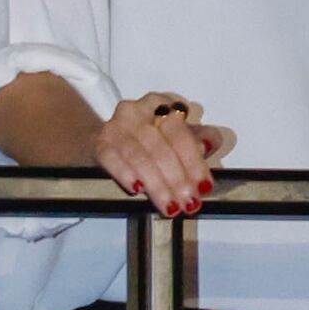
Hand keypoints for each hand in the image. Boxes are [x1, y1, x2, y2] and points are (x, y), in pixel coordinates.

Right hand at [91, 93, 233, 213]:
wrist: (105, 140)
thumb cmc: (148, 138)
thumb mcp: (176, 134)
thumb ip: (198, 137)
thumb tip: (210, 143)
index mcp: (162, 104)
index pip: (182, 134)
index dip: (195, 163)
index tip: (204, 186)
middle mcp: (138, 111)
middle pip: (162, 148)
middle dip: (178, 180)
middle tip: (188, 202)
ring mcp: (116, 126)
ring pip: (140, 157)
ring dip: (157, 185)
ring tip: (169, 205)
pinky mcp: (99, 142)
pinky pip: (112, 159)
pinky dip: (126, 174)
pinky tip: (137, 189)